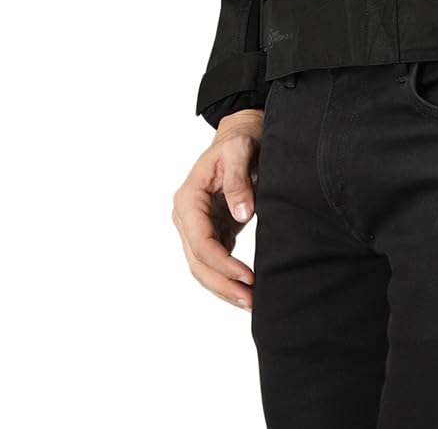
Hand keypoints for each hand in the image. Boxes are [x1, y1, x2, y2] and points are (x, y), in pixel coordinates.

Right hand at [172, 108, 264, 310]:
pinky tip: (245, 289)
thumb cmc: (240, 139)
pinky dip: (227, 277)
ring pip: (203, 267)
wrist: (241, 133)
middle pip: (198, 262)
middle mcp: (186, 215)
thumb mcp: (240, 151)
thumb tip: (242, 214)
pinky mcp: (211, 229)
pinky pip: (214, 260)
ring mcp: (196, 225)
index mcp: (188, 198)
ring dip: (224, 287)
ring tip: (250, 303)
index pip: (200, 241)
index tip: (247, 276)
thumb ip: (238, 181)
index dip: (222, 263)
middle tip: (250, 302)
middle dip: (223, 285)